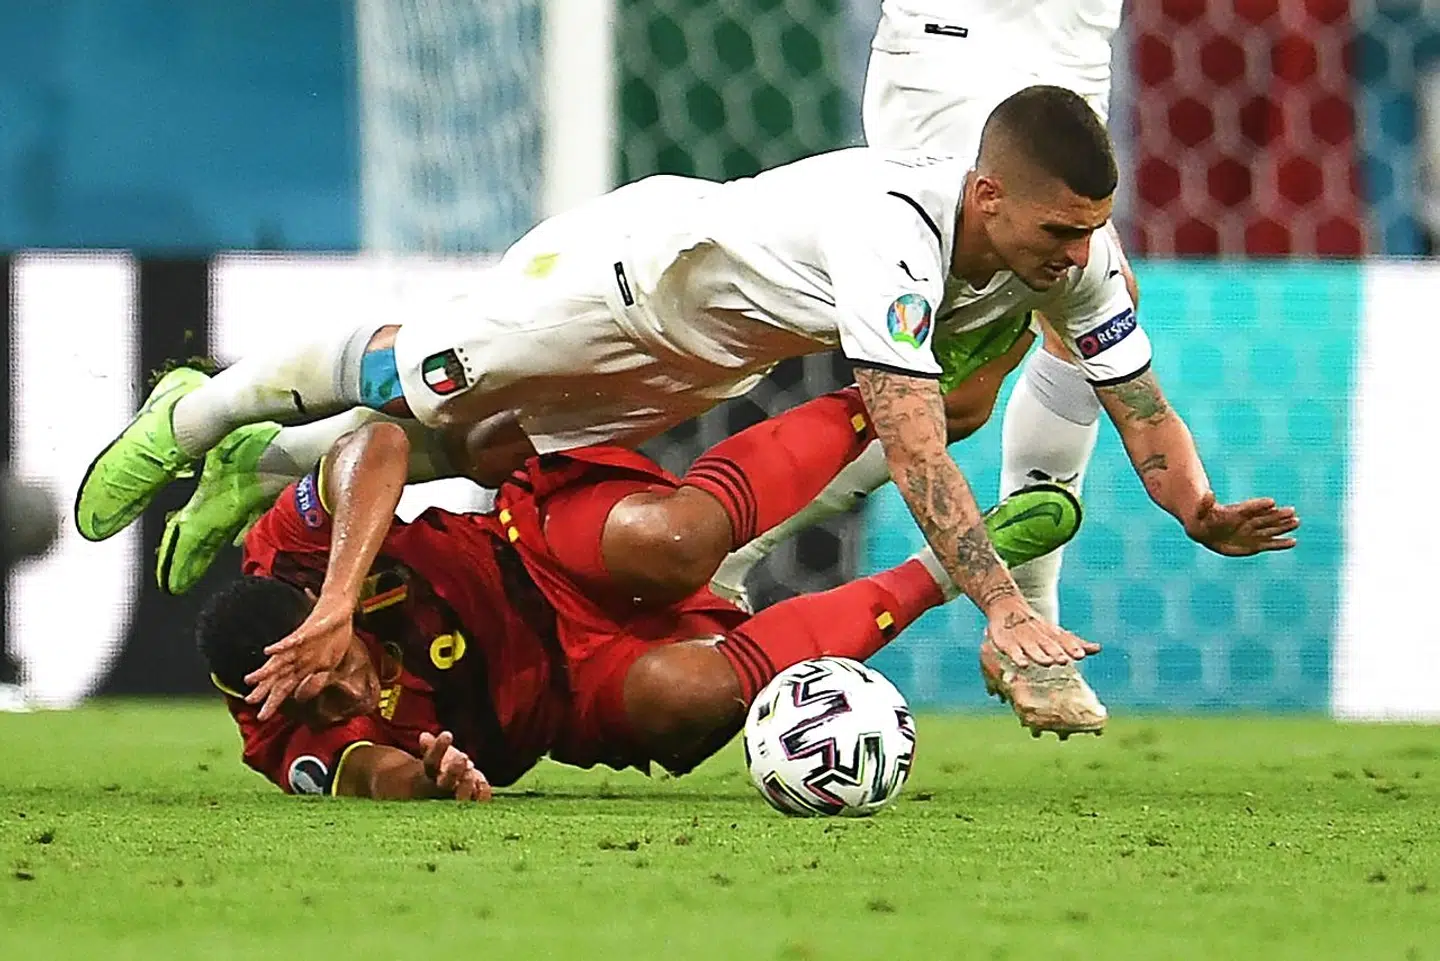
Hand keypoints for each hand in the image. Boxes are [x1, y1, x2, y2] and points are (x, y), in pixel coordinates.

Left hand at [244, 589, 355, 720]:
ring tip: (250, 680)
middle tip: (249, 702)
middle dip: (264, 691)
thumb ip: (314, 680)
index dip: (272, 701)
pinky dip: (280, 646)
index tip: (261, 717)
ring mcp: (299, 645)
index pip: (283, 687)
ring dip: (265, 671)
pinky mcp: (305, 632)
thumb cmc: (332, 634)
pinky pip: (290, 640)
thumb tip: (301, 697)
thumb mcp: (327, 664)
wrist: (338, 608)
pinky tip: (268, 651)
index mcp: (300, 666)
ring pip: (279, 661)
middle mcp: (296, 657)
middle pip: (277, 677)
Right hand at [420, 731, 491, 801]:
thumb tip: (424, 736)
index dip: (438, 748)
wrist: (451, 789)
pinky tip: (482, 782)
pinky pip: (477, 801)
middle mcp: (443, 788)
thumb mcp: (438, 754)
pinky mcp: (473, 801)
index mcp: (432, 773)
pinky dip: (481, 793)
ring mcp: (458, 796)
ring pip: (460, 795)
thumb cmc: (445, 766)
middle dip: (453, 771)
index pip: (431, 762)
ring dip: (466, 783)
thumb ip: (431, 746)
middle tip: (462, 756)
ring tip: (471, 768)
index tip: (448, 734)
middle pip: (445, 783)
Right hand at [985, 601, 1099, 668]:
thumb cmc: (1035, 626)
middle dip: (1057, 651)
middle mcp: (1038, 635)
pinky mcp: (1006, 642)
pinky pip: (1012, 650)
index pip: (1063, 639)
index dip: (1071, 647)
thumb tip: (1098, 648)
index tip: (1081, 655)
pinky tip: (1023, 665)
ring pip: (1032, 647)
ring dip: (1040, 655)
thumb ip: (1075, 642)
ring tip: (1048, 662)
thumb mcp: (1055, 633)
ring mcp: (1021, 638)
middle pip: (1048, 643)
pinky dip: (1017, 657)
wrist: (1005, 605)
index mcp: (1050, 633)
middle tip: (1065, 660)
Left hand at [1184, 492, 1298, 555]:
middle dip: (1278, 515)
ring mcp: (1253, 532)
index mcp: (1237, 512)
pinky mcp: (1255, 544)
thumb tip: (1208, 493)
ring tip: (1297, 522)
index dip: (1259, 505)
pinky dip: (1281, 544)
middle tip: (1292, 511)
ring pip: (1271, 529)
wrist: (1206, 530)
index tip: (1271, 502)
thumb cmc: (1203, 519)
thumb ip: (1205, 503)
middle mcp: (1248, 521)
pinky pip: (1270, 544)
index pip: (1251, 507)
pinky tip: (1293, 542)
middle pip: (1266, 517)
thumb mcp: (1201, 511)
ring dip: (1283, 526)